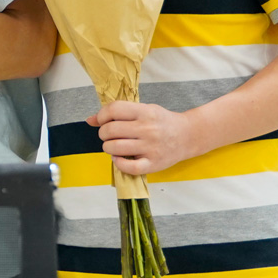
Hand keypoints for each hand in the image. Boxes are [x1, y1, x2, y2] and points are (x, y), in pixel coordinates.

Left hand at [89, 101, 210, 175]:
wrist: (188, 136)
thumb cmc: (162, 122)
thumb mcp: (143, 110)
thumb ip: (118, 113)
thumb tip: (89, 120)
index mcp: (145, 112)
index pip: (114, 110)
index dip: (101, 115)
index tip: (102, 121)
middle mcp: (147, 129)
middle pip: (110, 130)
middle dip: (103, 133)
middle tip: (109, 135)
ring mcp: (150, 147)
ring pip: (114, 148)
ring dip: (108, 147)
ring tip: (114, 146)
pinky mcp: (153, 164)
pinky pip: (128, 167)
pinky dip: (118, 163)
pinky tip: (119, 158)